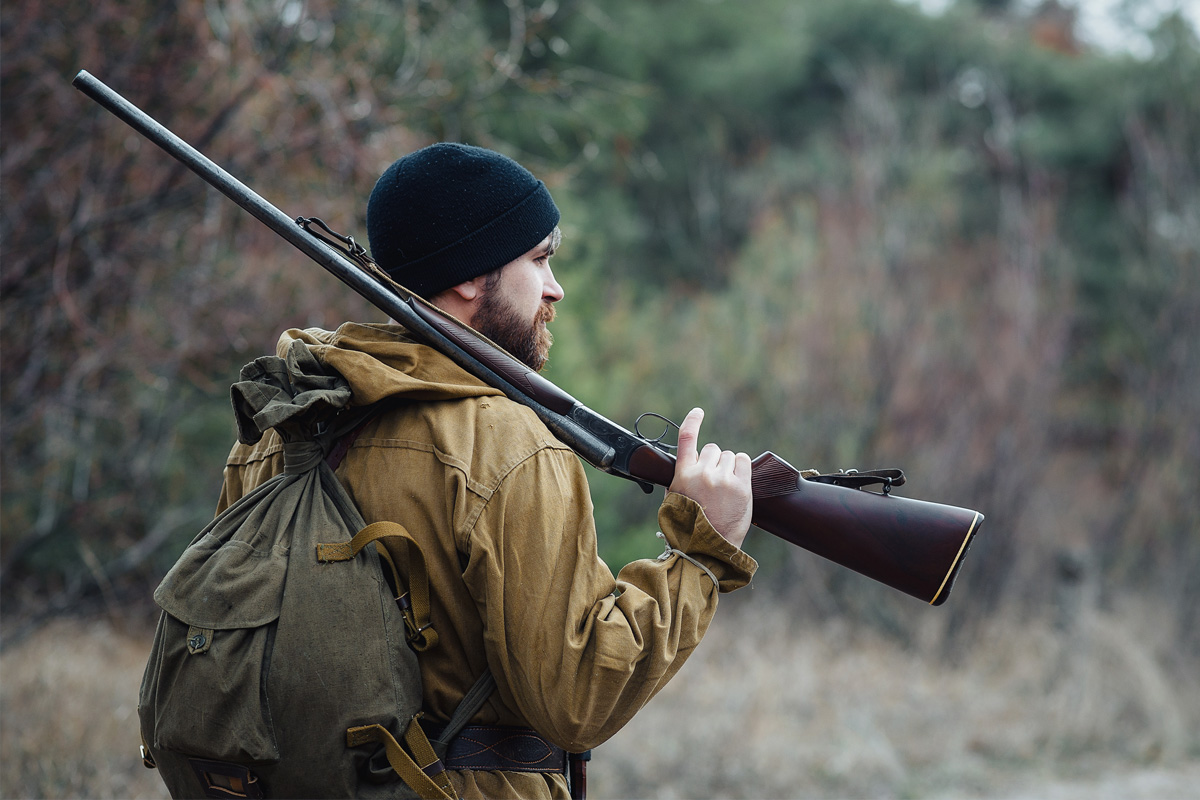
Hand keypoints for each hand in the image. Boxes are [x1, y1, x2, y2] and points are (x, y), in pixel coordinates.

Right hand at [668, 408, 752, 548]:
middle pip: (712, 449)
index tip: (698, 412)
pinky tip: (738, 482)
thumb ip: (680, 479)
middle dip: (714, 461)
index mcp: (682, 475)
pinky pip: (744, 462)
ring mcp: (723, 479)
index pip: (687, 438)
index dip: (693, 421)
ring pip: (729, 456)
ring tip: (725, 489)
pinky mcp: (741, 487)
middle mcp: (702, 473)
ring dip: (728, 467)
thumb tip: (688, 465)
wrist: (705, 549)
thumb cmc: (688, 527)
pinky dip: (742, 468)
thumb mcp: (673, 500)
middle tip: (714, 482)